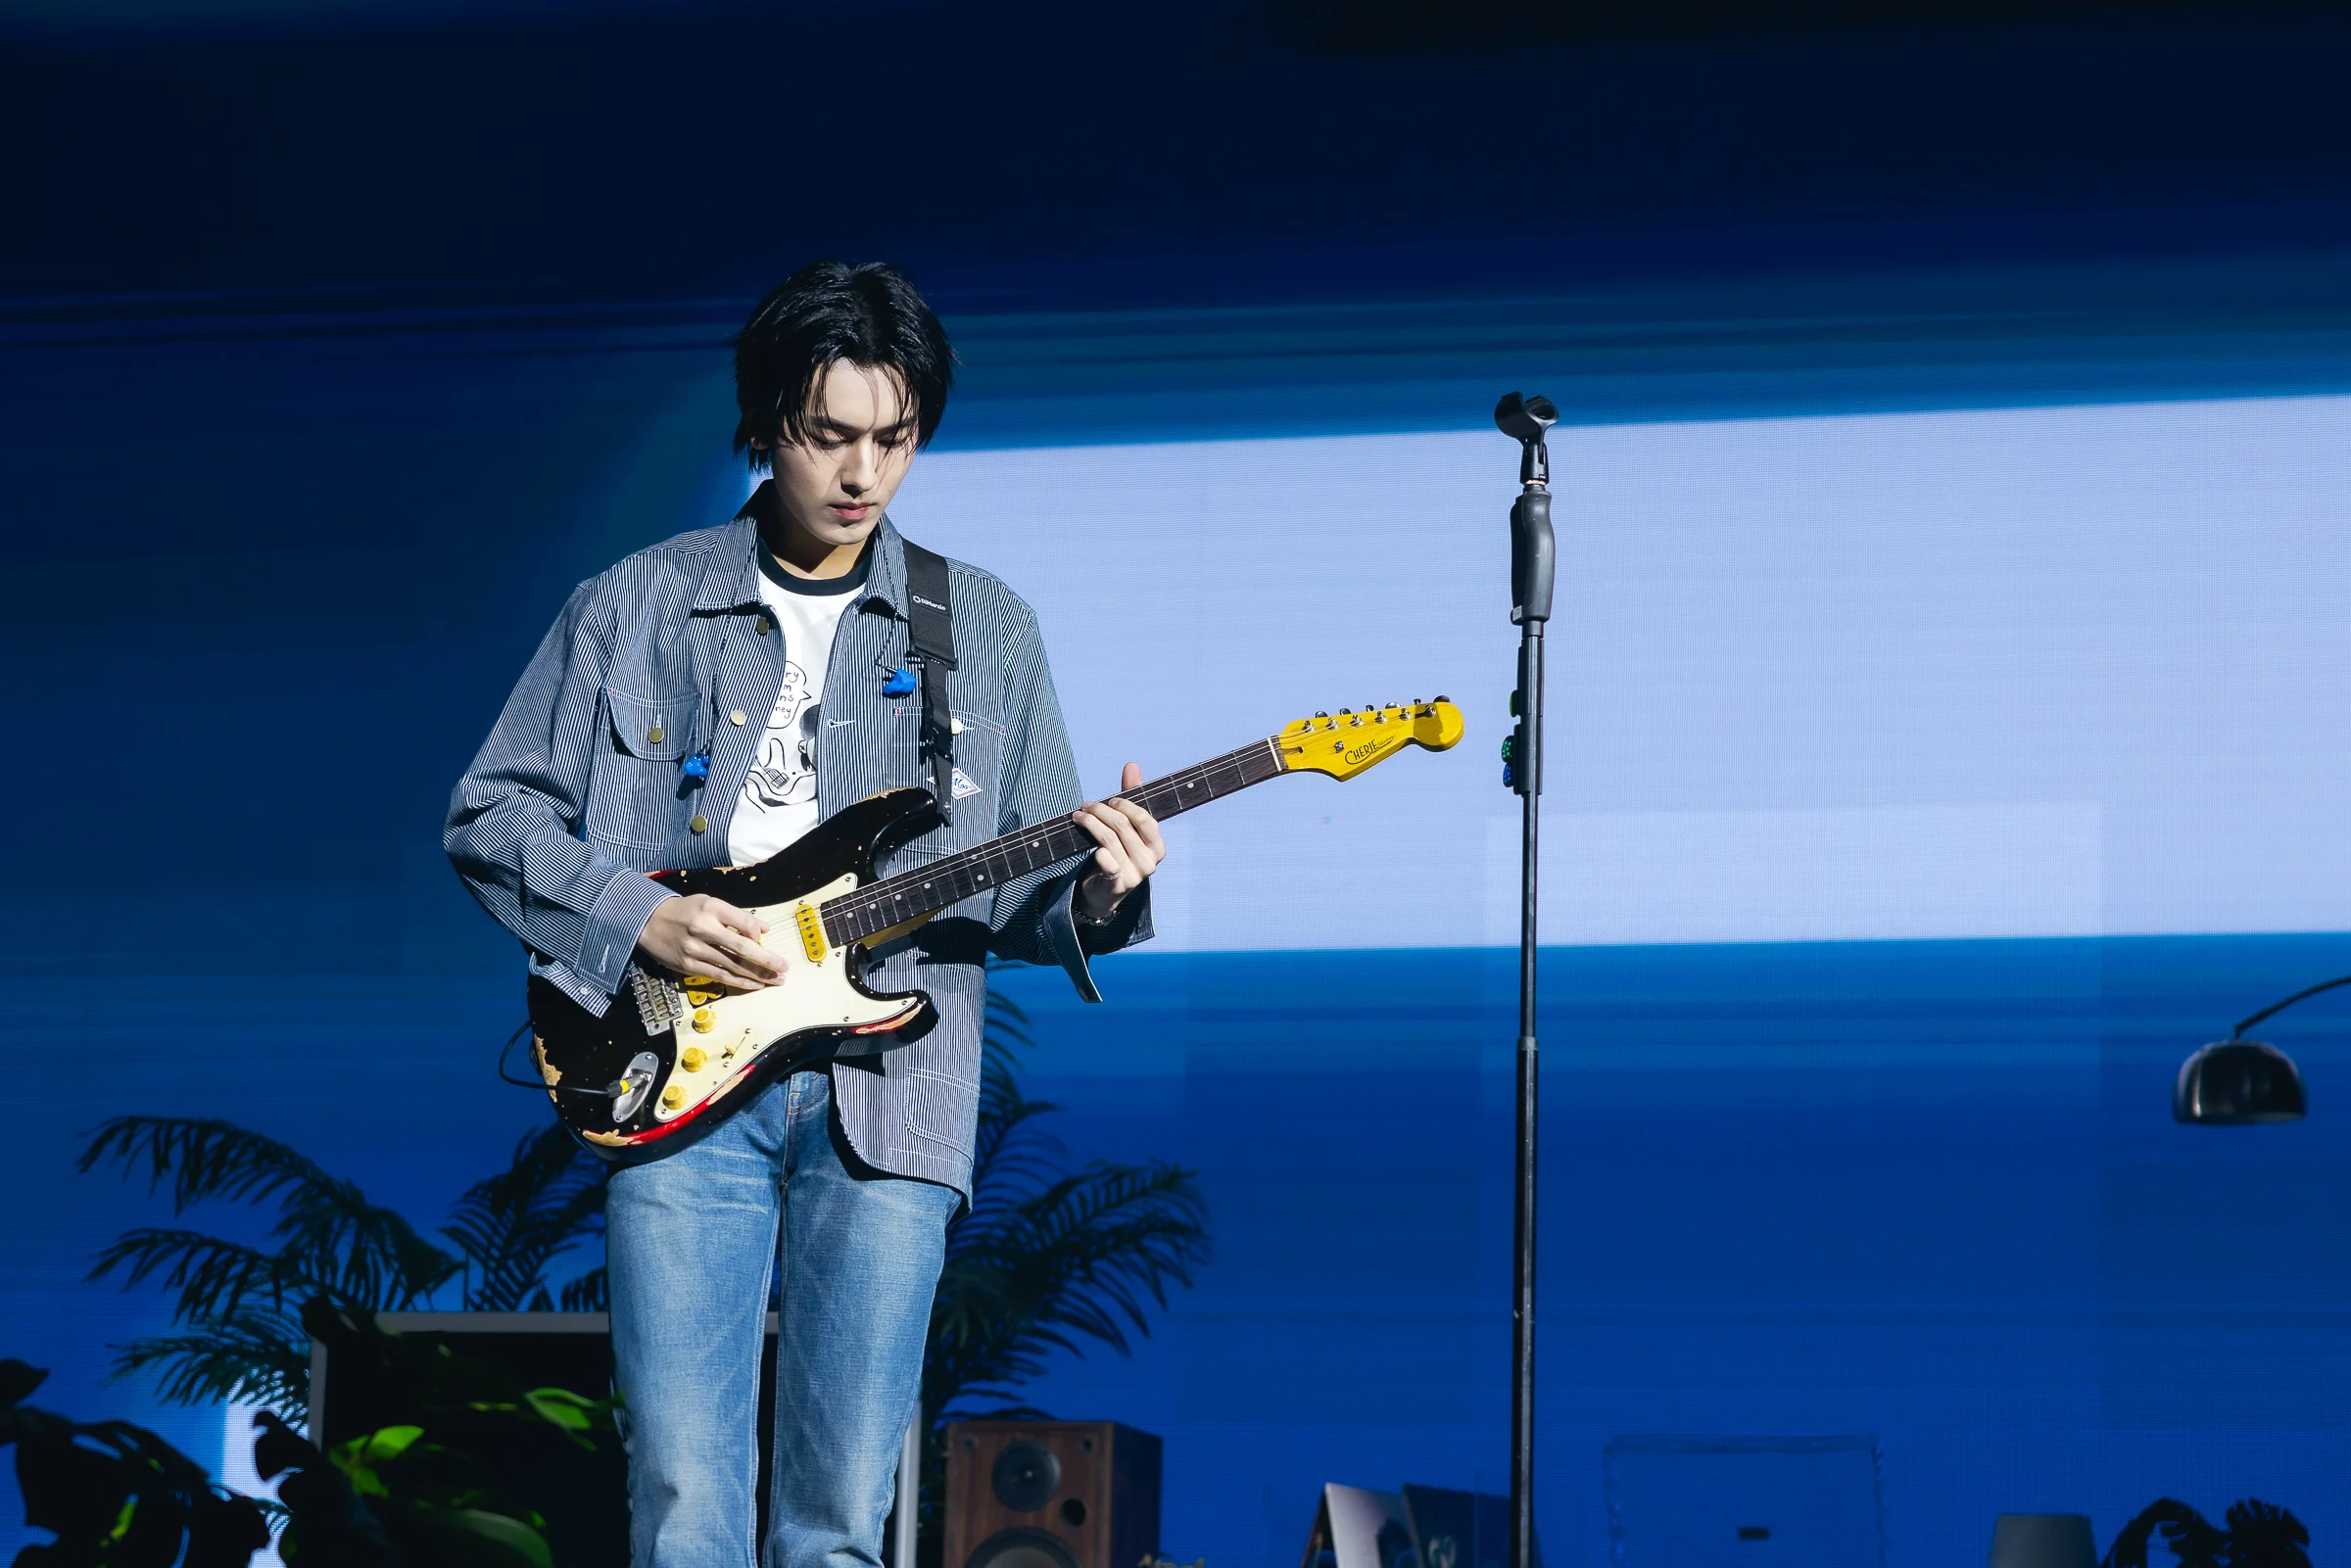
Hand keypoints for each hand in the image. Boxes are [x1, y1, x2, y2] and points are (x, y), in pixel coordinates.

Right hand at [637, 894, 785, 989]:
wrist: (649, 921)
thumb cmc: (685, 911)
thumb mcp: (710, 903)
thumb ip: (737, 915)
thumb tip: (764, 929)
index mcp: (711, 908)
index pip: (744, 923)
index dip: (757, 933)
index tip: (763, 939)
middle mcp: (703, 929)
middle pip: (742, 948)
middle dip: (767, 960)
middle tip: (784, 968)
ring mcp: (695, 949)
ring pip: (733, 966)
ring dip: (757, 975)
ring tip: (776, 980)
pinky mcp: (688, 966)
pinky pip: (719, 976)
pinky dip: (739, 982)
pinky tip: (755, 985)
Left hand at [1072, 762, 1165, 923]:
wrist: (1105, 891)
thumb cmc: (1118, 852)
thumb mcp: (1127, 826)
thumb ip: (1131, 797)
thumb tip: (1132, 765)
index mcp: (1157, 846)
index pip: (1146, 820)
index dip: (1126, 806)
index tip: (1109, 800)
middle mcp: (1150, 862)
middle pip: (1123, 827)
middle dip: (1101, 812)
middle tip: (1085, 806)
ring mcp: (1135, 875)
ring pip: (1110, 840)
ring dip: (1090, 824)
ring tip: (1077, 816)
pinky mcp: (1118, 885)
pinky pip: (1107, 863)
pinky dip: (1098, 852)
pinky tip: (1091, 846)